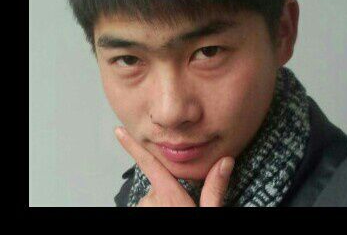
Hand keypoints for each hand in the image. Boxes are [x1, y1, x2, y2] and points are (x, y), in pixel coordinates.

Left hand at [115, 127, 234, 206]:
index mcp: (169, 197)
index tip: (119, 132)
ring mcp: (144, 210)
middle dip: (168, 190)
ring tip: (175, 214)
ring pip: (151, 199)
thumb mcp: (209, 214)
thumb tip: (226, 161)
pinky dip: (154, 210)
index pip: (150, 165)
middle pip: (157, 185)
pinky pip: (146, 208)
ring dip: (161, 204)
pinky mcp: (140, 215)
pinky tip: (166, 214)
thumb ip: (215, 189)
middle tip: (182, 205)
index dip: (133, 146)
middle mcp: (151, 203)